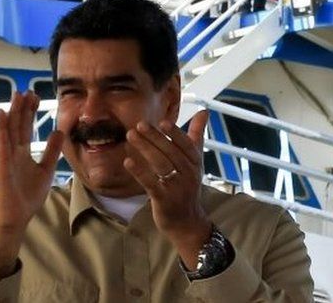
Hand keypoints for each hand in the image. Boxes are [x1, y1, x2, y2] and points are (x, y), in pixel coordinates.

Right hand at [0, 91, 63, 285]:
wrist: (15, 216)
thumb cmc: (27, 197)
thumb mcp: (45, 170)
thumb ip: (51, 151)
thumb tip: (59, 132)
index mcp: (21, 153)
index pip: (26, 127)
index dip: (30, 112)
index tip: (36, 96)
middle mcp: (12, 151)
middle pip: (18, 124)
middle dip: (23, 107)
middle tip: (28, 90)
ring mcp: (5, 155)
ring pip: (9, 129)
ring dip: (13, 111)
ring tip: (17, 94)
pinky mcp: (1, 162)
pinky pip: (1, 142)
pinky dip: (0, 127)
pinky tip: (1, 112)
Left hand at [123, 110, 211, 268]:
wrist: (187, 221)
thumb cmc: (188, 186)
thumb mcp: (195, 161)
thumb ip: (197, 135)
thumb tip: (205, 110)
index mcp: (195, 163)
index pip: (187, 145)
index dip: (175, 134)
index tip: (162, 121)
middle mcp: (189, 174)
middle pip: (171, 153)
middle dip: (155, 137)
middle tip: (139, 124)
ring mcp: (177, 188)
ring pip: (160, 165)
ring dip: (145, 149)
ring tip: (130, 136)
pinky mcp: (164, 200)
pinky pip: (150, 183)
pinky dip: (139, 171)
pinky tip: (127, 161)